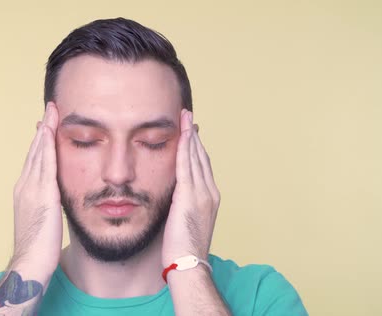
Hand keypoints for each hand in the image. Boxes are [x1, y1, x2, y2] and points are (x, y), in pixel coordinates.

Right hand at [11, 102, 61, 278]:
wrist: (30, 263)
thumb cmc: (38, 248)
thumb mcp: (43, 220)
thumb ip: (47, 205)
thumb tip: (55, 198)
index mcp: (25, 192)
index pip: (34, 160)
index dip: (41, 141)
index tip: (47, 124)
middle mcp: (25, 186)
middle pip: (35, 151)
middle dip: (43, 129)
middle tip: (50, 109)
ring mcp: (31, 188)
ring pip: (39, 152)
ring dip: (46, 130)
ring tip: (52, 111)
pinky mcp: (42, 194)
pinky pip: (45, 163)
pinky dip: (46, 145)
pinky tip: (50, 131)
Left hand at [162, 109, 220, 267]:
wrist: (189, 265)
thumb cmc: (183, 250)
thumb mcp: (184, 222)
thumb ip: (181, 206)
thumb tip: (172, 198)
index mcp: (210, 199)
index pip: (203, 166)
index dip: (196, 148)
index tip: (190, 133)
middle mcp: (210, 193)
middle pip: (201, 157)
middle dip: (194, 136)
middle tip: (188, 117)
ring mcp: (202, 194)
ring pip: (195, 157)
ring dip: (189, 135)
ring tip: (185, 117)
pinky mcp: (189, 196)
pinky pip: (186, 165)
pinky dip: (185, 147)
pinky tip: (182, 134)